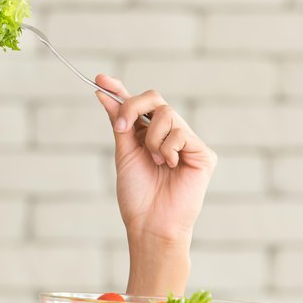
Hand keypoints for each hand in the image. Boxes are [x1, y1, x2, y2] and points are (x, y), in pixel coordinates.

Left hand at [94, 74, 216, 244]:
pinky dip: (167, 149)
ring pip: (167, 114)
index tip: (100, 79)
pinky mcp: (202, 153)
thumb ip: (120, 123)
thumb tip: (104, 94)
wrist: (150, 223)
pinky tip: (169, 167)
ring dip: (152, 138)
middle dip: (133, 107)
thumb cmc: (137, 195)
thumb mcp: (124, 153)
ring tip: (154, 162)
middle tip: (122, 127)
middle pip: (155, 99)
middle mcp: (168, 135)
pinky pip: (180, 132)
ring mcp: (186, 142)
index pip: (137, 106)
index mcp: (147, 136)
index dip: (119, 90)